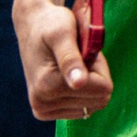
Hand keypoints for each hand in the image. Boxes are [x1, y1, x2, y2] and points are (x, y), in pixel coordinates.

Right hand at [15, 0, 112, 121]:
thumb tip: (78, 83)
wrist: (33, 27)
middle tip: (79, 57)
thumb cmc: (52, 24)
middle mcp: (42, 103)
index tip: (84, 51)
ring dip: (89, 84)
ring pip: (91, 105)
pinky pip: (80, 110)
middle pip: (99, 100)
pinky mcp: (44, 111)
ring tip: (73, 65)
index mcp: (47, 86)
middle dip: (95, 76)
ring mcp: (42, 109)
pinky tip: (67, 76)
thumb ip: (71, 59)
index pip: (103, 90)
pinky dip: (81, 92)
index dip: (99, 67)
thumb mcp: (63, 33)